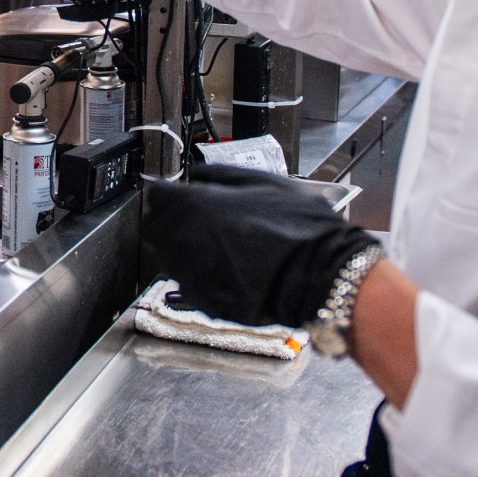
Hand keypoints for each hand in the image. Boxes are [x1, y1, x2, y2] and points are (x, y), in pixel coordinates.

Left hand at [142, 165, 378, 326]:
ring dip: (184, 250)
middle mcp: (184, 241)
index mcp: (194, 206)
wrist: (321, 276)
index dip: (169, 194)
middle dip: (171, 223)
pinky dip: (201, 276)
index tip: (179, 196)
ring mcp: (192, 275)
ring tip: (220, 247)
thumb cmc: (298, 227)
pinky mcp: (204, 302)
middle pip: (156, 229)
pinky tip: (229, 269)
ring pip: (170, 258)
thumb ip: (220, 175)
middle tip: (198, 222)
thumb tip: (196, 174)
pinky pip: (190, 284)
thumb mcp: (263, 182)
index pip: (157, 195)